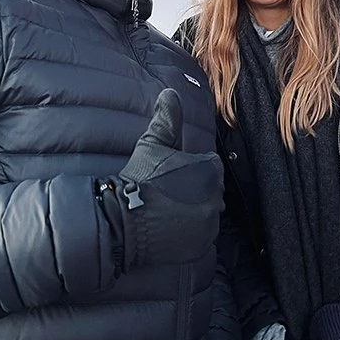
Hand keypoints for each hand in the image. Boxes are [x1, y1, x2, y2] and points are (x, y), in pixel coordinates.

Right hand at [101, 89, 221, 270]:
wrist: (124, 220)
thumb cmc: (138, 179)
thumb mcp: (152, 143)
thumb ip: (166, 118)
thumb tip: (170, 93)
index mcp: (209, 171)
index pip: (209, 166)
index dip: (190, 169)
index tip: (171, 176)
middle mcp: (216, 198)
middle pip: (210, 191)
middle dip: (193, 190)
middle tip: (167, 194)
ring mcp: (210, 224)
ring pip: (206, 213)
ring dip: (192, 211)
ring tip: (167, 211)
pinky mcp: (202, 245)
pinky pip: (201, 236)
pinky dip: (190, 233)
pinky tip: (170, 227)